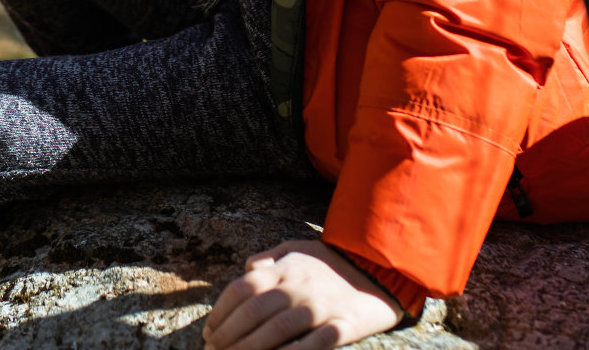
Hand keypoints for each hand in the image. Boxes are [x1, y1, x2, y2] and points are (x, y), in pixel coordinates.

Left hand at [203, 240, 402, 349]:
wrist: (379, 270)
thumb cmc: (331, 262)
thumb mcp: (297, 248)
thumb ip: (268, 259)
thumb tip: (246, 270)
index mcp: (284, 268)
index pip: (241, 289)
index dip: (221, 312)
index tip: (209, 331)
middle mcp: (298, 286)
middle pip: (253, 313)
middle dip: (228, 335)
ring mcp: (320, 307)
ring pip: (276, 331)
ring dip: (249, 348)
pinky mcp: (342, 327)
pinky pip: (312, 345)